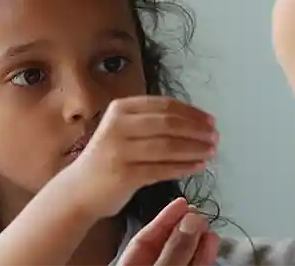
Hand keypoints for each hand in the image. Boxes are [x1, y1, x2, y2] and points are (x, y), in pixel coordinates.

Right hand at [68, 96, 217, 217]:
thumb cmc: (108, 158)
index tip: (211, 120)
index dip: (192, 112)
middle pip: (169, 124)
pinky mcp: (124, 174)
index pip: (165, 105)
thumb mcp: (123, 130)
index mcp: (121, 109)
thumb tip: (195, 121)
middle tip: (215, 137)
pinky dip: (184, 167)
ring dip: (195, 149)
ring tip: (211, 152)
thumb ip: (151, 122)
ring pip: (168, 146)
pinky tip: (198, 166)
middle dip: (197, 130)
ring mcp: (120, 150)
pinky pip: (163, 169)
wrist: (79, 190)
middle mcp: (118, 126)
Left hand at [118, 198, 220, 265]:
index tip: (181, 202)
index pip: (142, 240)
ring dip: (196, 240)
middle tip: (198, 212)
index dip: (163, 219)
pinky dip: (203, 256)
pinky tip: (212, 241)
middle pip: (165, 246)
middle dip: (183, 228)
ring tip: (207, 223)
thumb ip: (174, 250)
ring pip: (182, 257)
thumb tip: (192, 220)